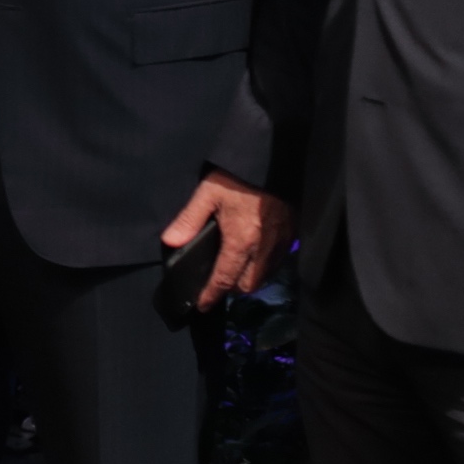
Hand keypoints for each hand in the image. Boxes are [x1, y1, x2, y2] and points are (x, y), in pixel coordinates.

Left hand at [159, 169, 291, 309]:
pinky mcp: (292, 234)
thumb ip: (188, 220)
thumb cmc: (238, 177)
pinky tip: (254, 254)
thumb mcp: (207, 194)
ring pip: (265, 276)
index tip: (202, 305)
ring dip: (249, 278)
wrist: (272, 159)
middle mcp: (264, 248)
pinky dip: (264, 266)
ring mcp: (281, 243)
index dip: (211, 295)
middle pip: (248, 284)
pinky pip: (277, 262)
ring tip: (234, 268)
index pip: (225, 279)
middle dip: (232, 288)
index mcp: (241, 241)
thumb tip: (170, 241)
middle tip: (218, 280)